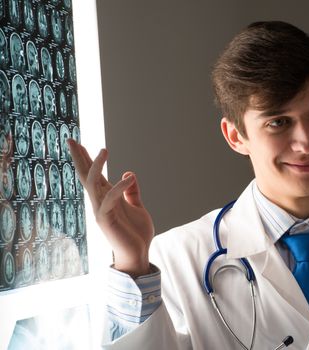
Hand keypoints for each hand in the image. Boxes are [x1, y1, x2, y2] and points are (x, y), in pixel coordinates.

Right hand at [68, 139, 153, 276]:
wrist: (138, 254)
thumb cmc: (136, 233)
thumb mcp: (137, 207)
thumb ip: (132, 192)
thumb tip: (128, 173)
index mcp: (107, 197)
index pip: (94, 174)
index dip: (87, 159)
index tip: (78, 143)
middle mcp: (100, 201)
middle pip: (86, 175)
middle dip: (79, 158)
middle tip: (71, 139)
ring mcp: (101, 210)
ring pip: (93, 184)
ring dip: (97, 166)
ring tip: (104, 150)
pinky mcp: (106, 219)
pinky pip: (109, 199)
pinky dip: (118, 188)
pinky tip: (128, 178)